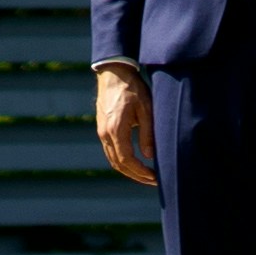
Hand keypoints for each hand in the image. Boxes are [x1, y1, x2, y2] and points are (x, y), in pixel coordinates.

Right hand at [94, 62, 155, 187]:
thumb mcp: (145, 109)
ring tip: (145, 175)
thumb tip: (149, 156)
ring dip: (128, 170)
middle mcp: (105, 134)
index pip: (126, 160)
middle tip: (152, 181)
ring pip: (113, 160)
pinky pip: (110, 151)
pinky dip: (122, 161)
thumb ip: (147, 133)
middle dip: (135, 176)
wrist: (113, 73)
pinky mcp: (102, 129)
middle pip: (118, 164)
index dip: (140, 172)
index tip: (154, 177)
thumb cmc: (132, 88)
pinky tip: (135, 162)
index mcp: (115, 130)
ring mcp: (101, 132)